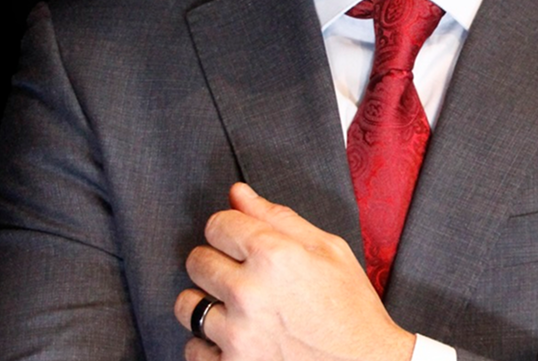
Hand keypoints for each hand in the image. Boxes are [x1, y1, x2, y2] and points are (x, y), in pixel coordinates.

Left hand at [174, 183, 415, 360]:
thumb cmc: (351, 307)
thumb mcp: (327, 248)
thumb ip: (277, 216)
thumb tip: (237, 192)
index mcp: (274, 254)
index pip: (217, 224)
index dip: (230, 229)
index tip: (240, 241)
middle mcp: (249, 292)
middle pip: (197, 260)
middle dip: (216, 261)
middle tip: (243, 274)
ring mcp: (237, 336)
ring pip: (187, 305)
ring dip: (207, 303)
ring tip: (237, 308)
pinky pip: (192, 348)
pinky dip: (209, 343)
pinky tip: (238, 337)